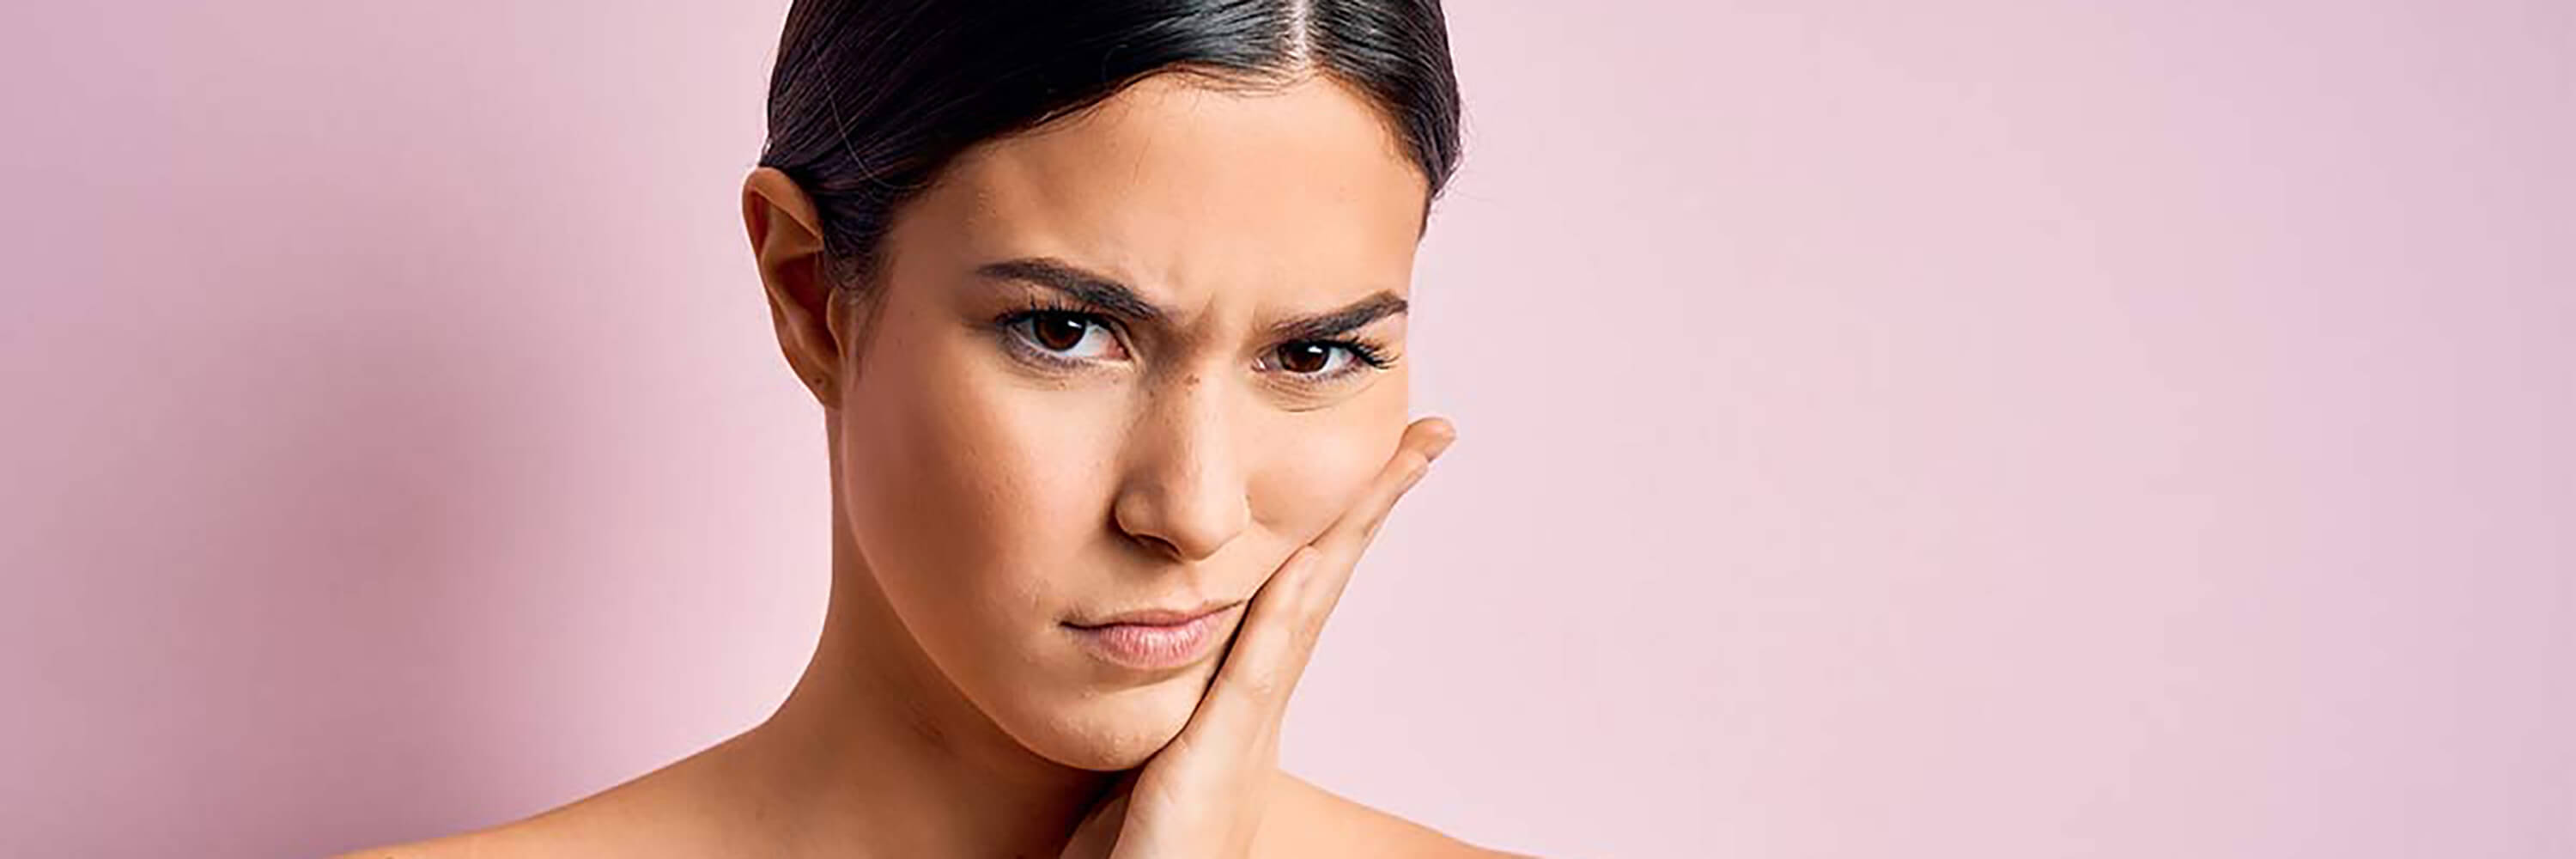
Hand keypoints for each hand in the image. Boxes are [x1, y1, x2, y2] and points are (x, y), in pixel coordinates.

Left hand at [1060, 416, 1458, 858]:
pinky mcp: (1217, 764)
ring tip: (1400, 462)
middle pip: (1325, 582)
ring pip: (1308, 610)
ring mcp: (1247, 736)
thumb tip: (1145, 639)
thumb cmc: (1127, 855)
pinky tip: (1311, 558)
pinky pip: (1257, 672)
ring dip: (1353, 532)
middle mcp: (1260, 711)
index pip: (1298, 589)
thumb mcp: (1143, 757)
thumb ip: (1159, 703)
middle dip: (1373, 505)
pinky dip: (1288, 612)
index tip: (1379, 457)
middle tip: (1430, 434)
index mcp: (1242, 703)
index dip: (1337, 521)